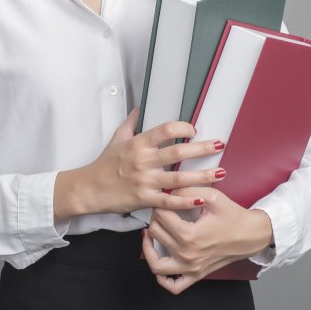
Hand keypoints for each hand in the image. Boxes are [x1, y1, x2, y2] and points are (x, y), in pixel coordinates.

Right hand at [54, 108, 226, 218]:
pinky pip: (169, 200)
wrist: (90, 189)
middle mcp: (143, 161)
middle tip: (219, 144)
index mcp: (137, 144)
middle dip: (202, 148)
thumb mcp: (116, 139)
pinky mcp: (145, 199)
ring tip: (220, 172)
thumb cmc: (104, 164)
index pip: (164, 130)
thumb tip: (141, 108)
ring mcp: (145, 181)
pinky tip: (202, 198)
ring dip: (202, 175)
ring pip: (179, 178)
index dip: (182, 127)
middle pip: (177, 152)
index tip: (194, 129)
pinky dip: (186, 200)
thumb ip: (131, 123)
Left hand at [141, 186, 273, 294]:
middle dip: (156, 218)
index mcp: (190, 235)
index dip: (161, 202)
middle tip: (163, 210)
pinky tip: (162, 262)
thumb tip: (168, 191)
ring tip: (151, 236)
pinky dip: (163, 279)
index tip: (167, 198)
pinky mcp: (196, 275)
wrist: (251, 235)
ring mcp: (191, 268)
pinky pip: (173, 286)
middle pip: (156, 234)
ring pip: (156, 264)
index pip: (160, 216)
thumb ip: (187, 190)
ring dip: (149, 249)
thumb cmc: (234, 217)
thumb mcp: (212, 196)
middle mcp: (187, 255)